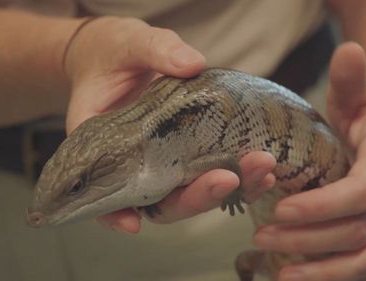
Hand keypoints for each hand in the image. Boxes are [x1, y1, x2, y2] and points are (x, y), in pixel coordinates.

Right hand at [63, 17, 275, 232]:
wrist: (123, 55)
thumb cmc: (115, 51)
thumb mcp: (131, 43)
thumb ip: (157, 51)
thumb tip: (192, 64)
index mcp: (102, 143)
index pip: (102, 185)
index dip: (112, 211)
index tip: (132, 222)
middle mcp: (132, 161)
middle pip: (157, 198)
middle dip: (196, 196)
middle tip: (230, 179)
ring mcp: (162, 160)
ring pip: (188, 192)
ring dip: (225, 190)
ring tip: (261, 170)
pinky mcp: (186, 153)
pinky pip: (208, 174)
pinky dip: (237, 178)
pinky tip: (263, 169)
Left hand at [254, 42, 365, 279]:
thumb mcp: (359, 90)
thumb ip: (351, 77)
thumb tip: (348, 50)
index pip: (361, 191)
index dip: (323, 206)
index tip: (281, 210)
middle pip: (358, 229)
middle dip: (309, 239)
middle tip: (262, 236)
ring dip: (323, 269)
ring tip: (281, 275)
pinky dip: (338, 277)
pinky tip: (302, 278)